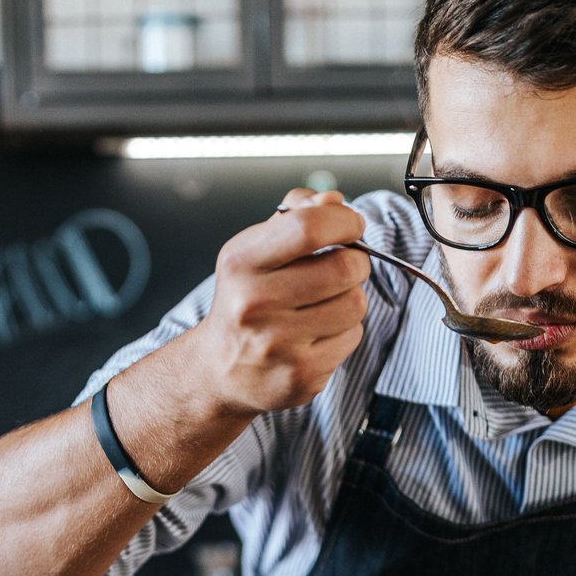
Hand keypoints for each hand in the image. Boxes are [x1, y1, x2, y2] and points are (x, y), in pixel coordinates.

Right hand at [184, 189, 370, 417]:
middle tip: (344, 266)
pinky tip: (319, 333)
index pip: (307, 227)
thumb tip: (334, 200)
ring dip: (351, 298)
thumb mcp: (254, 251)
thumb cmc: (244, 301)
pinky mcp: (301, 375)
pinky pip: (352, 338)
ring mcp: (278, 344)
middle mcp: (254, 304)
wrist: (220, 371)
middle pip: (344, 267)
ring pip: (355, 304)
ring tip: (325, 303)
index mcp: (241, 263)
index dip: (344, 221)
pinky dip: (345, 331)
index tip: (351, 225)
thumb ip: (294, 217)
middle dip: (355, 261)